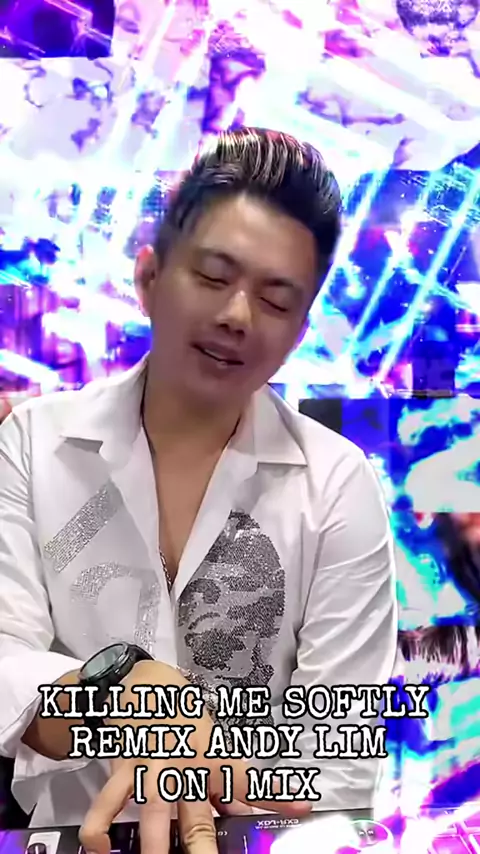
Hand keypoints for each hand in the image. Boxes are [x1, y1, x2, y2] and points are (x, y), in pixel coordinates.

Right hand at [79, 661, 310, 853]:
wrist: (145, 684)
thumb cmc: (186, 718)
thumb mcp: (216, 744)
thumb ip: (235, 784)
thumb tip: (267, 811)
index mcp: (214, 759)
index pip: (249, 783)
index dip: (276, 797)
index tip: (302, 810)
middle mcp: (186, 768)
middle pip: (196, 815)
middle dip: (203, 845)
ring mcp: (152, 770)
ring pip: (152, 812)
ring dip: (154, 843)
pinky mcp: (122, 769)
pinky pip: (105, 804)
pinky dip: (98, 828)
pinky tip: (100, 850)